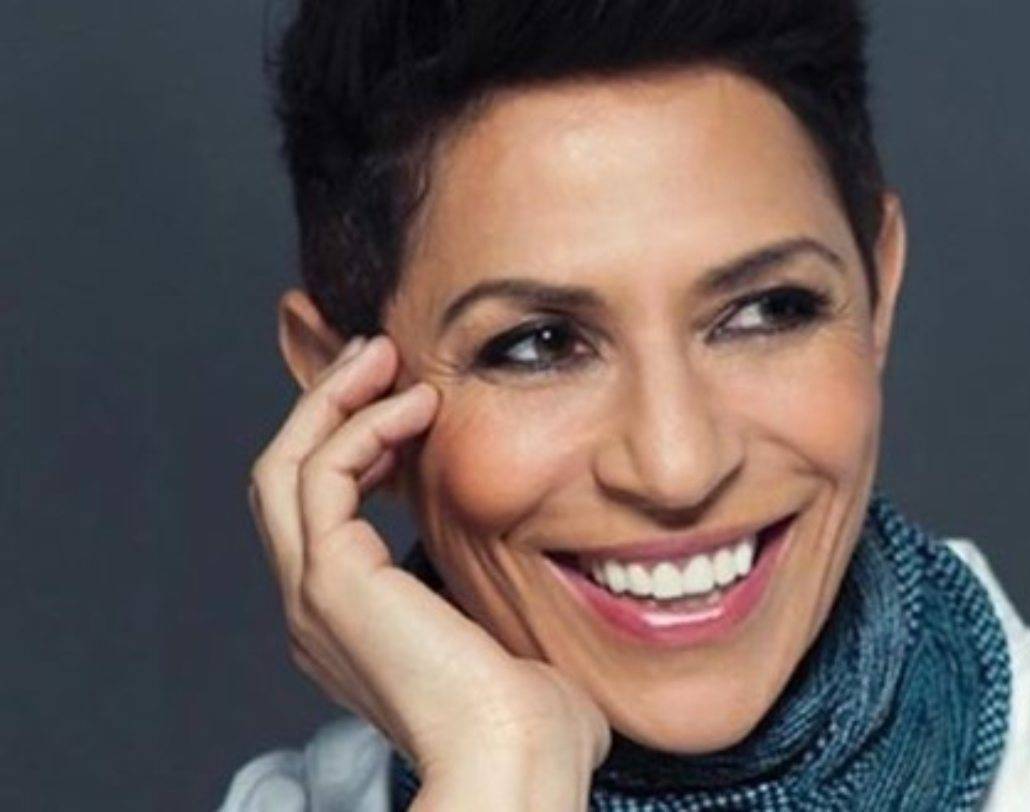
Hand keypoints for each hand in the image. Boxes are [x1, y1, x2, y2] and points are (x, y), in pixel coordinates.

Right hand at [245, 333, 610, 790]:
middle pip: (285, 480)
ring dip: (334, 401)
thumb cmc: (531, 718)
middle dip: (327, 408)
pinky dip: (362, 426)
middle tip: (376, 355)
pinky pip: (321, 473)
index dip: (354, 446)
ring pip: (286, 466)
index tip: (408, 402)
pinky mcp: (333, 581)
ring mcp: (315, 596)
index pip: (322, 513)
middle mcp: (316, 607)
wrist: (518, 763)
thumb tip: (546, 554)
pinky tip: (417, 407)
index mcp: (351, 622)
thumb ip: (496, 588)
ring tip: (386, 356)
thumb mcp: (506, 632)